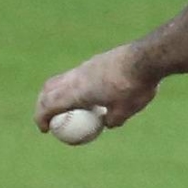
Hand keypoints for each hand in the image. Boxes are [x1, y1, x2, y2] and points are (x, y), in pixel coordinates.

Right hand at [34, 44, 159, 133]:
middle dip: (42, 104)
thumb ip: (112, 120)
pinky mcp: (93, 61)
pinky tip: (85, 94)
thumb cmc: (134, 87)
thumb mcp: (125, 111)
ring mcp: (84, 67)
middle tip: (47, 118)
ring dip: (55, 92)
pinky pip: (74, 75)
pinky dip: (70, 86)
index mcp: (78, 92)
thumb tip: (106, 125)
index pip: (49, 105)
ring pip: (60, 79)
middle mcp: (76, 77)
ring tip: (62, 106)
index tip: (44, 129)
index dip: (41, 118)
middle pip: (48, 89)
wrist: (145, 58)